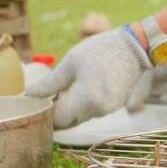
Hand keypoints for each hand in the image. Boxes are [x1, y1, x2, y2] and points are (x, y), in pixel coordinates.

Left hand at [26, 26, 166, 128]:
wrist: (136, 47)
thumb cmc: (102, 50)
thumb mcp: (72, 62)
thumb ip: (51, 83)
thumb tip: (30, 96)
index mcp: (86, 100)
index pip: (59, 119)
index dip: (47, 110)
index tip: (41, 98)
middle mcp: (99, 110)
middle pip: (70, 120)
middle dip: (60, 108)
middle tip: (55, 90)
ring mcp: (109, 110)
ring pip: (82, 115)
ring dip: (73, 105)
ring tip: (72, 84)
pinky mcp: (116, 106)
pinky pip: (94, 110)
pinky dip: (86, 102)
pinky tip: (86, 85)